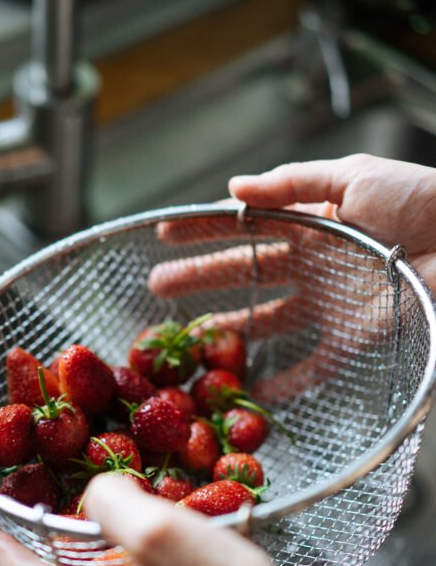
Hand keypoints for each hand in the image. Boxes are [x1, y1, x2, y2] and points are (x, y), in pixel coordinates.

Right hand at [149, 155, 435, 401]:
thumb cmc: (418, 200)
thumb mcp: (352, 176)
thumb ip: (292, 183)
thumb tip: (234, 187)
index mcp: (310, 220)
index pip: (244, 225)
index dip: (203, 228)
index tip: (163, 233)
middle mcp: (312, 263)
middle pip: (244, 272)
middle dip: (198, 278)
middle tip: (156, 286)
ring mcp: (328, 304)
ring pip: (266, 320)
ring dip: (229, 330)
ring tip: (190, 340)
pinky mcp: (352, 339)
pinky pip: (311, 366)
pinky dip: (283, 382)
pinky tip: (250, 389)